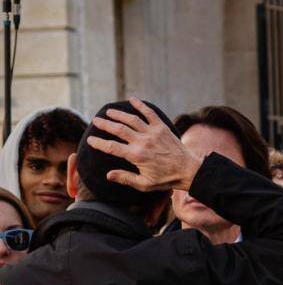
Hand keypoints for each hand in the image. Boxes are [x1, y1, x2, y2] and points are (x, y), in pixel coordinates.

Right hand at [87, 97, 201, 191]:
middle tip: (95, 120)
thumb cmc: (167, 179)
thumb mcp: (145, 184)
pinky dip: (140, 105)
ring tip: (108, 111)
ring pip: (131, 119)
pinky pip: (150, 113)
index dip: (99, 143)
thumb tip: (108, 175)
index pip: (111, 147)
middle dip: (105, 124)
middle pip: (118, 129)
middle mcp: (142, 142)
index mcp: (136, 156)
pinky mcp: (162, 127)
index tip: (90, 140)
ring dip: (118, 114)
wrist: (189, 170)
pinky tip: (132, 99)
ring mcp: (153, 133)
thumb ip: (126, 178)